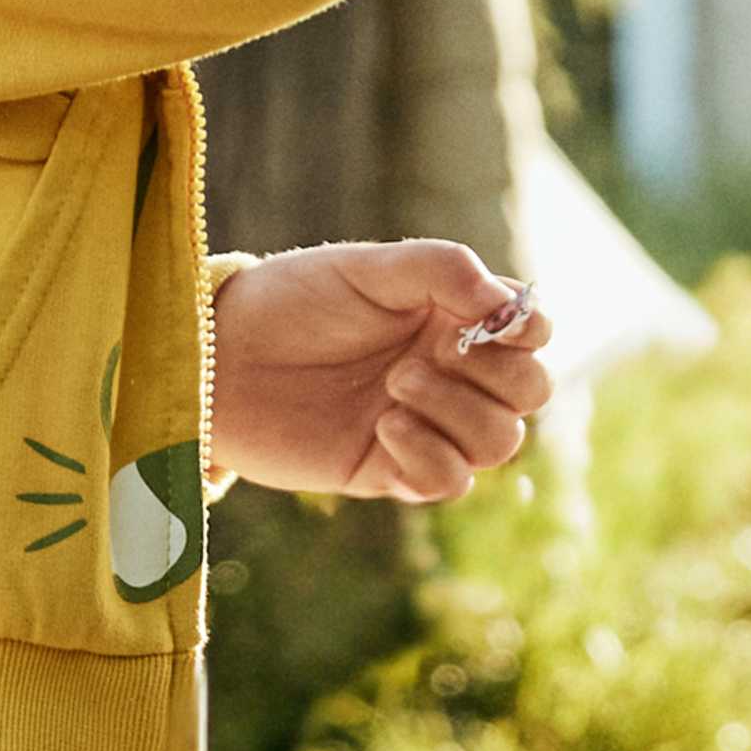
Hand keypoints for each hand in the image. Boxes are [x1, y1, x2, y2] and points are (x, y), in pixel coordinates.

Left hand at [208, 241, 551, 501]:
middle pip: (529, 392)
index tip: (492, 321)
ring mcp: (424, 423)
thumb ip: (443, 270)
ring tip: (394, 385)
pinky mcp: (391, 470)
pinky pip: (450, 482)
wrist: (221, 358)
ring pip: (500, 441)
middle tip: (434, 352)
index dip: (528, 329)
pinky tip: (385, 426)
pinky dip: (431, 457)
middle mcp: (448, 371)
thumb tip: (508, 304)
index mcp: (450, 316)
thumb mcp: (367, 268)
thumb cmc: (292, 300)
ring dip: (459, 412)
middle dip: (497, 375)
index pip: (530, 331)